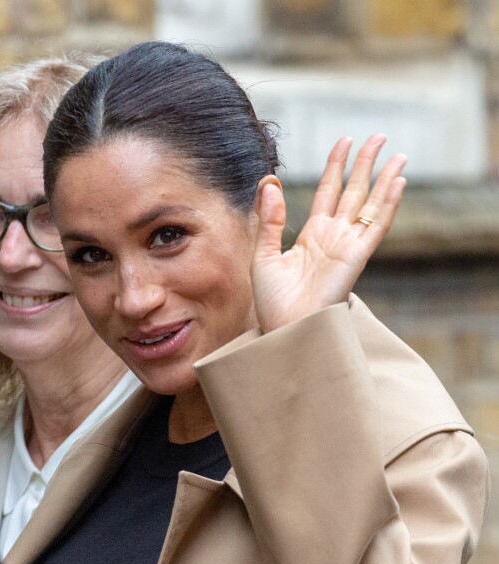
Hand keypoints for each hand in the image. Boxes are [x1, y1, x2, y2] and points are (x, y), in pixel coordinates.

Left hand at [251, 134, 406, 332]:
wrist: (283, 328)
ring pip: (370, 204)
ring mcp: (346, 246)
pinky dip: (388, 204)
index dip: (336, 167)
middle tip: (378, 136)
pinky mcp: (356, 257)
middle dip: (365, 164)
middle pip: (353, 192)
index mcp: (312, 235)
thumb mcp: (263, 254)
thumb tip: (270, 183)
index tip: (343, 143)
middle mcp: (333, 237)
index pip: (327, 192)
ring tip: (397, 153)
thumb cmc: (272, 300)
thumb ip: (269, 220)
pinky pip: (376, 226)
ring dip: (384, 178)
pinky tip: (398, 182)